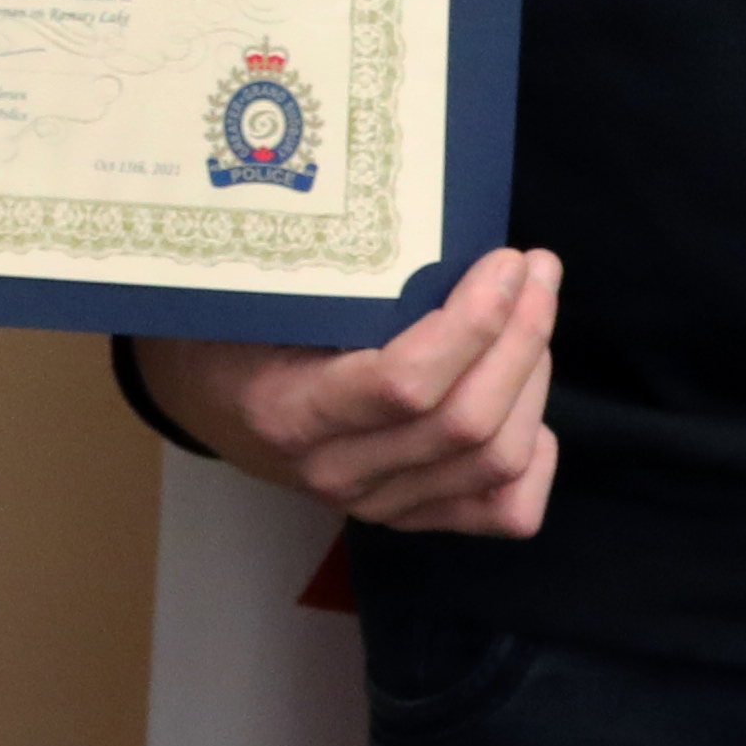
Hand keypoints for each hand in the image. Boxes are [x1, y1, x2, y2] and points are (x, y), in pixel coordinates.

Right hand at [135, 246, 561, 537]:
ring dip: (533, 379)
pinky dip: (535, 457)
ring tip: (534, 313)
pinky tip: (526, 399)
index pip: (405, 384)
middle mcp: (335, 473)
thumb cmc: (236, 327)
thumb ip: (332, 280)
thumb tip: (438, 228)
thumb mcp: (259, 294)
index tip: (504, 261)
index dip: (474, 323)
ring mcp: (376, 505)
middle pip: (465, 424)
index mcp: (288, 412)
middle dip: (522, 337)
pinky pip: (502, 512)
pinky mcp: (410, 518)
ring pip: (494, 463)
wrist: (207, 399)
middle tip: (537, 271)